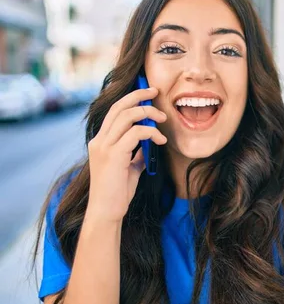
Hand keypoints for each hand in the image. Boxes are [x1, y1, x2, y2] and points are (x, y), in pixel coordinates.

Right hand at [87, 87, 166, 221]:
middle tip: (156, 92)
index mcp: (101, 141)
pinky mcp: (114, 155)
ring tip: (163, 120)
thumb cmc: (117, 192)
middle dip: (139, 96)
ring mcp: (105, 146)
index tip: (148, 93)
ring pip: (128, 116)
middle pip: (119, 106)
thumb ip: (135, 153)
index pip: (114, 110)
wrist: (106, 211)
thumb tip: (148, 143)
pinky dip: (151, 132)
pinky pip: (136, 133)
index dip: (131, 98)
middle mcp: (100, 140)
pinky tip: (161, 141)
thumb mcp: (129, 167)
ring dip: (149, 113)